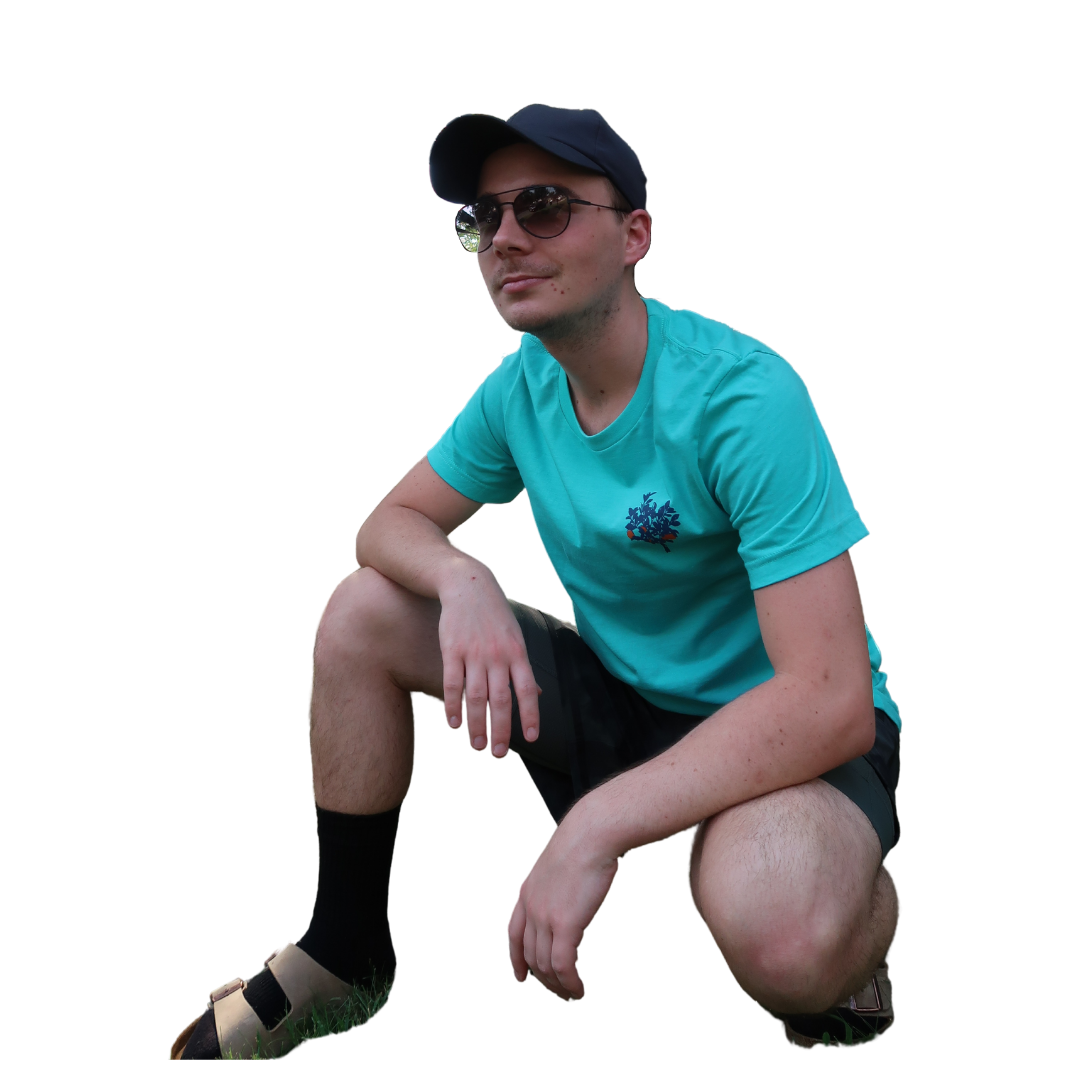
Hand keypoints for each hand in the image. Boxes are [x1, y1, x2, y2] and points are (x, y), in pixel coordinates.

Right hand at [438, 558, 539, 756]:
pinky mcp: (451, 649)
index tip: (531, 738)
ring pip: (476, 696)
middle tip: (499, 754)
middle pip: (501, 699)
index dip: (530, 715)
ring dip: (476, 724)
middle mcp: (498, 654)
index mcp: (517, 652)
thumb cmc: (495, 615)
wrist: (468, 584)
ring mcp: (474, 652)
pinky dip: (453, 705)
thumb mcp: (516, 636)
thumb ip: (523, 668)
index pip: (527, 690)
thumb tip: (538, 695)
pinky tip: (454, 723)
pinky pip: (452, 683)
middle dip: (501, 729)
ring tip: (478, 746)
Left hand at [508, 805, 618, 999]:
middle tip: (561, 992)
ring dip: (559, 986)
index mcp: (528, 892)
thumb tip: (573, 888)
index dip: (516, 958)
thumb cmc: (586, 840)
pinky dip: (569, 983)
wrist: (592, 832)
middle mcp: (531, 907)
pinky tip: (579, 990)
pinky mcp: (565, 924)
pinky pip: (562, 966)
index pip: (515, 934)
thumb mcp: (563, 862)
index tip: (521, 976)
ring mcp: (545, 917)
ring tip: (572, 994)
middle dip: (544, 979)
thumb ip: (561, 882)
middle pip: (531, 955)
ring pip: (546, 966)